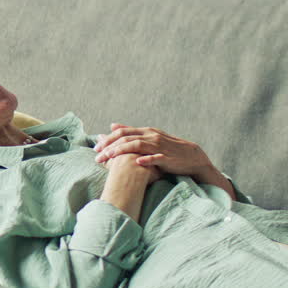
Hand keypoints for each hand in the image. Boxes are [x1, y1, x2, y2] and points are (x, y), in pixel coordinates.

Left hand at [94, 123, 216, 179]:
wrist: (191, 157)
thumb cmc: (167, 148)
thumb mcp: (148, 136)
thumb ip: (131, 131)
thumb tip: (112, 125)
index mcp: (146, 131)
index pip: (122, 132)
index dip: (108, 139)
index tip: (96, 148)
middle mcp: (151, 136)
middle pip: (126, 139)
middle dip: (110, 147)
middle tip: (97, 156)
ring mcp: (160, 147)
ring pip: (137, 146)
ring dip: (121, 152)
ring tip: (109, 159)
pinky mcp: (168, 158)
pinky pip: (156, 157)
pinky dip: (147, 159)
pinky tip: (137, 162)